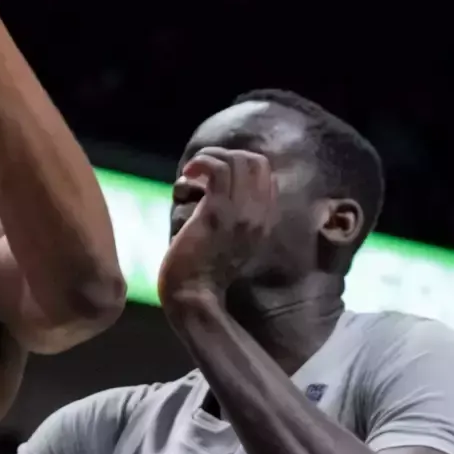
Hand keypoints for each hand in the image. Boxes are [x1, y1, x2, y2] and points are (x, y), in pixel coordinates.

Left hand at [157, 148, 278, 312]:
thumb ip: (233, 219)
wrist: (194, 297)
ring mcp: (241, 214)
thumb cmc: (202, 273)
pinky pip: (217, 170)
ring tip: (192, 173)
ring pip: (236, 161)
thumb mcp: (228, 242)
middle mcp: (259, 216)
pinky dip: (200, 164)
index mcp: (265, 222)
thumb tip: (214, 191)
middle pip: (256, 162)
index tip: (215, 174)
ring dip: (210, 158)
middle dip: (226, 156)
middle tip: (203, 169)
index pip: (266, 174)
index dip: (239, 164)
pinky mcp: (218, 214)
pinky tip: (187, 177)